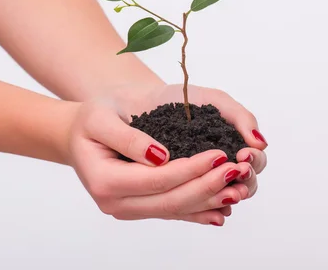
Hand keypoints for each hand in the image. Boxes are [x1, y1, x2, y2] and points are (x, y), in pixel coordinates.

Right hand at [67, 84, 266, 224]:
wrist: (87, 129)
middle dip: (208, 186)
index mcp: (105, 181)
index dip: (191, 169)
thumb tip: (161, 157)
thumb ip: (127, 138)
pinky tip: (224, 209)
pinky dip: (200, 211)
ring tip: (240, 188)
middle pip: (171, 200)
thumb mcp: (101, 116)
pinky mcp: (143, 206)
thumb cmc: (94, 117)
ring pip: (177, 210)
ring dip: (210, 201)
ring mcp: (131, 209)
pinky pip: (175, 211)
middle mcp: (117, 203)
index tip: (219, 154)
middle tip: (238, 169)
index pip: (157, 179)